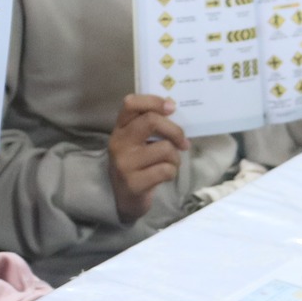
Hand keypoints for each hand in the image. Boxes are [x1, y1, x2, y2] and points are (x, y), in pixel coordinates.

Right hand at [108, 93, 188, 223]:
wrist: (124, 199)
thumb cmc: (136, 165)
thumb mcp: (135, 142)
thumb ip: (149, 126)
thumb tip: (174, 110)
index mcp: (119, 129)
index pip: (130, 104)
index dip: (154, 101)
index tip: (171, 107)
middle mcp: (118, 143)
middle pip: (151, 121)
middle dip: (175, 130)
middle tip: (183, 142)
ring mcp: (125, 163)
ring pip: (165, 148)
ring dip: (175, 157)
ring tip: (170, 163)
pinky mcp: (134, 182)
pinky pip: (166, 170)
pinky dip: (172, 172)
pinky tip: (164, 175)